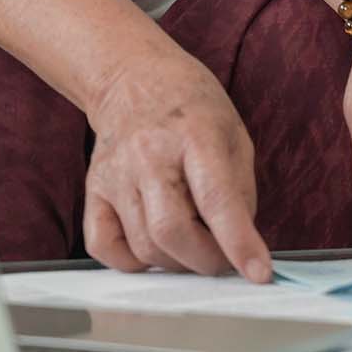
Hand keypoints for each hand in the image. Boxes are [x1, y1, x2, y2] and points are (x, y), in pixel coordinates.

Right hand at [83, 52, 271, 281]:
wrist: (132, 78)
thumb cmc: (191, 107)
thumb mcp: (233, 134)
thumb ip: (240, 190)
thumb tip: (240, 245)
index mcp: (196, 136)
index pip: (217, 199)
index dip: (239, 243)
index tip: (258, 273)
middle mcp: (150, 156)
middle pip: (171, 232)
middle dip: (207, 261)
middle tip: (223, 258)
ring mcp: (116, 174)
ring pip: (143, 247)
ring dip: (177, 263)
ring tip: (194, 245)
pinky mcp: (93, 190)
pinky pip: (105, 247)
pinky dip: (133, 262)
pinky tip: (154, 246)